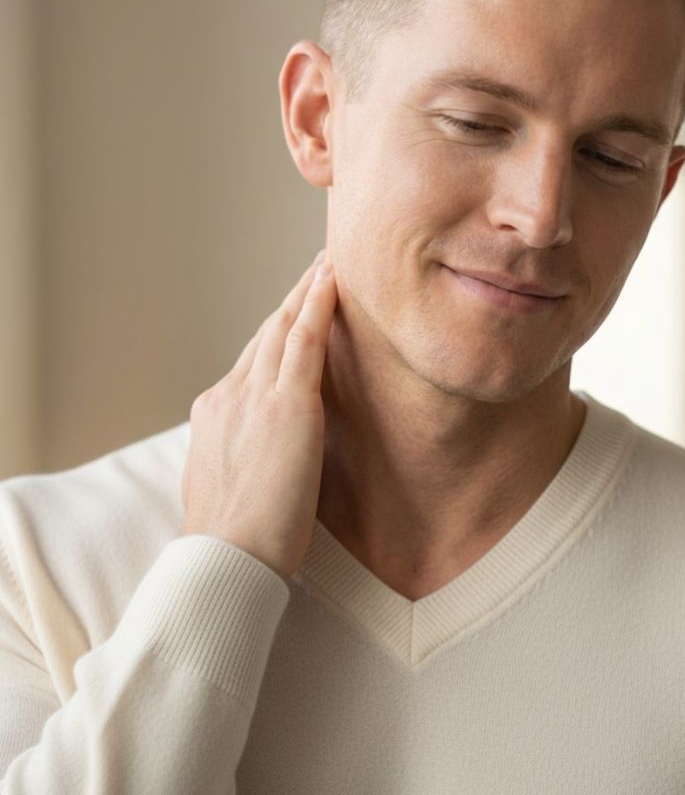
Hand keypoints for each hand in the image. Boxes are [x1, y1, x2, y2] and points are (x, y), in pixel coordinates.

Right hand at [181, 251, 337, 583]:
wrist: (224, 557)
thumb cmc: (233, 537)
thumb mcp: (225, 482)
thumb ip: (241, 453)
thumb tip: (260, 451)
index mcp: (215, 412)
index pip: (251, 360)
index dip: (273, 331)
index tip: (288, 310)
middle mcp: (230, 392)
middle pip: (265, 333)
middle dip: (290, 301)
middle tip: (313, 270)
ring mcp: (255, 394)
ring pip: (284, 327)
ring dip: (307, 291)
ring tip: (328, 264)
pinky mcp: (286, 403)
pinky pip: (305, 340)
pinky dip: (318, 305)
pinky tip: (332, 280)